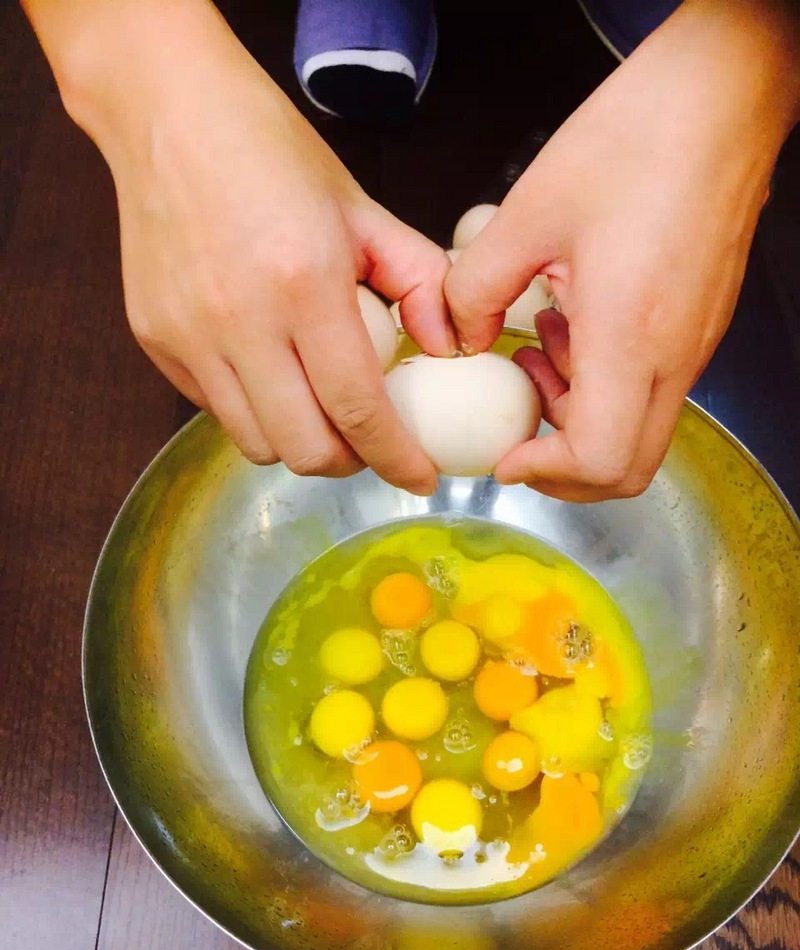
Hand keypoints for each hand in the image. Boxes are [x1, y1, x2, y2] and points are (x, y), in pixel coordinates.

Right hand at [52, 1, 453, 491]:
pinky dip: (253, 411)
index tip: (420, 478)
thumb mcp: (364, 209)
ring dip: (299, 443)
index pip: (358, 409)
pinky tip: (270, 373)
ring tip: (318, 407)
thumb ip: (420, 282)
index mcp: (304, 283)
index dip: (397, 459)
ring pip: (255, 443)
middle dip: (349, 461)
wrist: (169, 115)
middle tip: (368, 441)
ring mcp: (189, 336)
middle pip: (305, 449)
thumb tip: (447, 350)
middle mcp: (240, 321)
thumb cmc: (271, 154)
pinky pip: (214, 410)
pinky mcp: (155, 341)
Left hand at [446, 0, 798, 501]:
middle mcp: (672, 357)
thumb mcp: (526, 214)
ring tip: (535, 354)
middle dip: (562, 468)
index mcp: (631, 339)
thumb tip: (461, 336)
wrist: (719, 99)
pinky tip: (568, 326)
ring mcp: (692, 346)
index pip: (599, 461)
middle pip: (627, 470)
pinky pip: (649, 388)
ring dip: (578, 419)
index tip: (505, 455)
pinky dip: (601, 384)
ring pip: (637, 431)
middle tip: (516, 429)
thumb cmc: (635, 143)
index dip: (544, 474)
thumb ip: (475, 288)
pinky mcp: (696, 327)